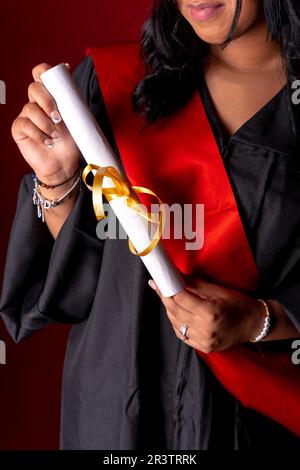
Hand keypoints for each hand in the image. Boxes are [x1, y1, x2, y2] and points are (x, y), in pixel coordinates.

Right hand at [11, 63, 79, 185]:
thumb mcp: (76, 120)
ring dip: (45, 123)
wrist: (63, 164)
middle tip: (58, 117)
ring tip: (55, 136)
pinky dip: (38, 134)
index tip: (53, 75)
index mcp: (51, 97)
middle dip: (47, 100)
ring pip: (30, 108)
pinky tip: (47, 142)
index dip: (44, 71)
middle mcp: (37, 103)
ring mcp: (26, 115)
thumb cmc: (70, 142)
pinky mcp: (19, 129)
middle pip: (34, 88)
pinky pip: (24, 124)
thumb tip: (70, 74)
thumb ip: (72, 101)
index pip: (41, 75)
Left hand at [149, 275, 265, 352]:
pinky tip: (178, 314)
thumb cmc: (237, 304)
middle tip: (159, 288)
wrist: (253, 324)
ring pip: (176, 323)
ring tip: (170, 299)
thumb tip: (175, 276)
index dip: (167, 289)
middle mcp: (205, 328)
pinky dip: (177, 323)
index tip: (158, 282)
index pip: (180, 298)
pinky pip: (182, 334)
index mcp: (210, 312)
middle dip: (165, 298)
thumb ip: (194, 284)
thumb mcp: (217, 290)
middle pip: (175, 311)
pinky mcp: (204, 348)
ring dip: (170, 311)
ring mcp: (204, 340)